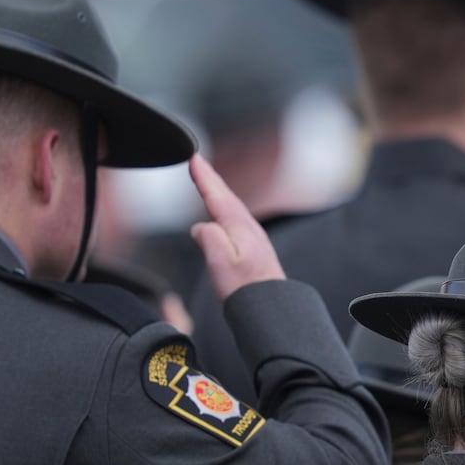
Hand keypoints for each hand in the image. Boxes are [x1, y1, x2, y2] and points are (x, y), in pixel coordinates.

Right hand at [188, 153, 285, 298]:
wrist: (270, 306)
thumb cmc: (246, 288)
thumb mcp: (220, 261)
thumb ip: (209, 237)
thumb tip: (200, 227)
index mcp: (238, 226)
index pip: (217, 194)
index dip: (204, 176)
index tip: (194, 158)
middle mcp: (248, 228)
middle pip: (226, 196)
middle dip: (211, 178)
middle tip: (198, 162)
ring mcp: (253, 238)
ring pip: (232, 207)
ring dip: (219, 193)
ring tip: (208, 183)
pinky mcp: (254, 249)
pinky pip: (236, 220)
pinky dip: (226, 210)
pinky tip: (223, 217)